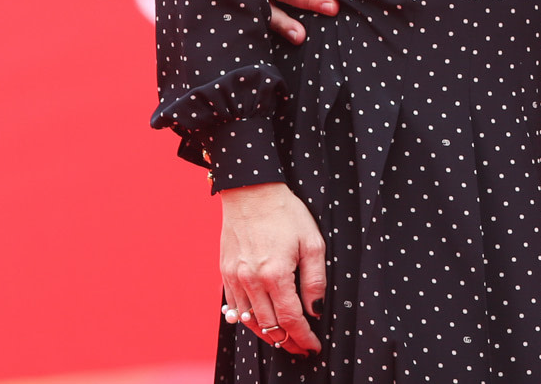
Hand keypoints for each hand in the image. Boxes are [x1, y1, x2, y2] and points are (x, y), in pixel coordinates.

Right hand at [220, 183, 324, 354]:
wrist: (250, 191)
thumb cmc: (285, 213)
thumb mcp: (312, 242)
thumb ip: (315, 280)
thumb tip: (316, 310)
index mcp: (275, 274)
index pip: (291, 319)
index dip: (304, 337)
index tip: (314, 346)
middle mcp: (251, 281)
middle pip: (269, 326)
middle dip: (288, 342)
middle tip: (301, 348)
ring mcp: (234, 279)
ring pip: (250, 322)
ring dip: (268, 336)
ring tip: (284, 341)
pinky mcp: (225, 274)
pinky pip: (235, 308)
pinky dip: (249, 321)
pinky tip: (261, 323)